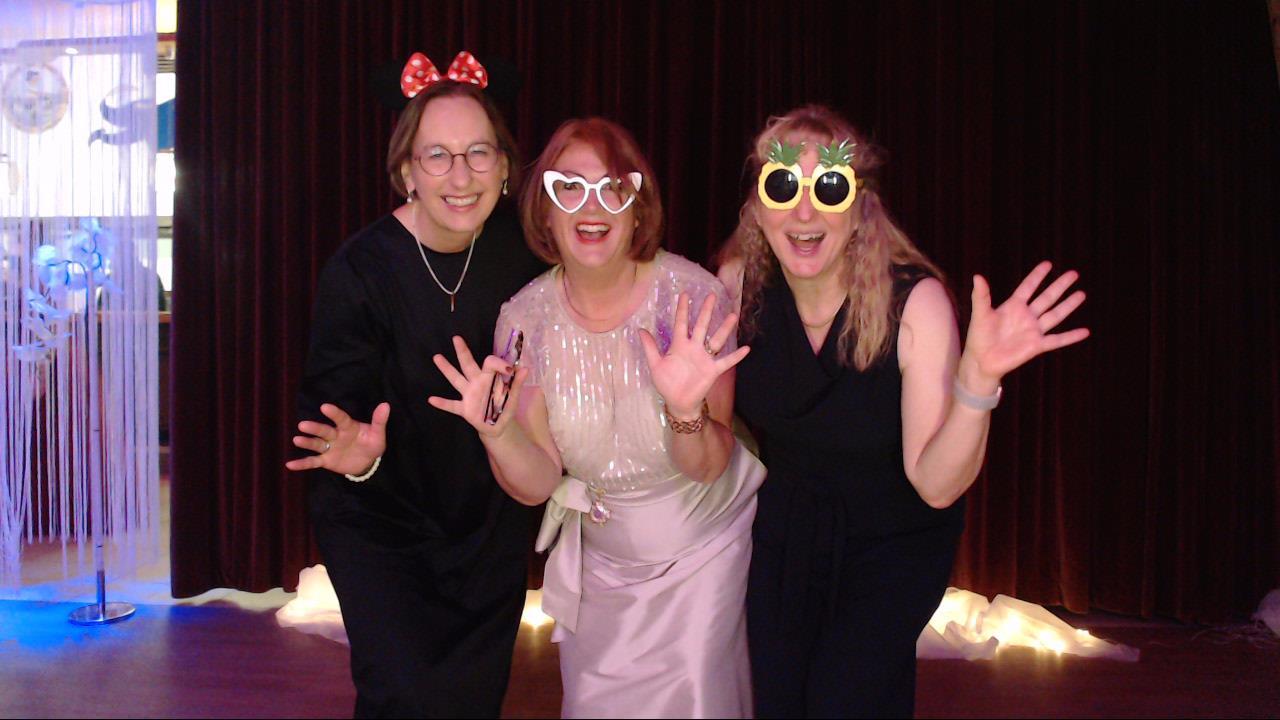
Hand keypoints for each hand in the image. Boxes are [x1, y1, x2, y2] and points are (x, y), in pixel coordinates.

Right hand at [285, 402, 388, 474]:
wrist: (367, 462)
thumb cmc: (371, 443)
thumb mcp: (377, 434)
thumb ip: (379, 421)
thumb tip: (386, 405)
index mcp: (348, 427)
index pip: (340, 419)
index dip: (334, 413)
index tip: (325, 406)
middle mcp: (336, 435)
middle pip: (324, 431)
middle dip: (314, 428)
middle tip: (303, 425)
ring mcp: (329, 448)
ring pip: (317, 444)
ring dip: (307, 442)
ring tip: (296, 439)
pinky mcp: (326, 460)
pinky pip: (313, 462)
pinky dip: (302, 464)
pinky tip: (289, 464)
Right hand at [427, 335, 525, 436]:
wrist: (498, 426)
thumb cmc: (505, 407)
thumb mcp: (513, 396)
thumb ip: (517, 383)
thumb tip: (525, 368)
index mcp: (489, 378)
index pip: (490, 363)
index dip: (499, 363)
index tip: (509, 368)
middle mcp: (476, 382)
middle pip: (468, 364)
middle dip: (463, 352)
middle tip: (456, 338)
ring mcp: (468, 395)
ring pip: (456, 379)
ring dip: (447, 369)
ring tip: (437, 357)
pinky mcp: (464, 409)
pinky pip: (452, 405)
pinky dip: (443, 403)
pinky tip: (431, 399)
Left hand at [639, 293, 749, 417]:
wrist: (678, 402)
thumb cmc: (667, 383)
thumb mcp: (655, 364)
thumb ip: (650, 347)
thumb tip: (640, 329)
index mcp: (678, 345)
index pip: (680, 323)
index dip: (682, 309)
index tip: (684, 293)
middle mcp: (693, 348)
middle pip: (701, 325)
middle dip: (706, 311)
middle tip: (711, 295)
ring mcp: (704, 358)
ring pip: (716, 339)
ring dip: (724, 328)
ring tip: (733, 315)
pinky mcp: (712, 370)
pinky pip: (726, 361)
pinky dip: (736, 356)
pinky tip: (746, 348)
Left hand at [962, 261, 1089, 388]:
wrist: (981, 361)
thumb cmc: (979, 337)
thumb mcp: (980, 314)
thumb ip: (981, 296)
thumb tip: (977, 276)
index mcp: (1013, 307)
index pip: (1028, 287)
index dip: (1037, 276)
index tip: (1048, 264)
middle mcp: (1026, 316)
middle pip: (1047, 298)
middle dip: (1059, 286)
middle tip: (1073, 274)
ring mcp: (1033, 331)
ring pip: (1055, 315)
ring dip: (1068, 305)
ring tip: (1081, 294)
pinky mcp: (1037, 346)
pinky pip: (1057, 340)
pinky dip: (1071, 336)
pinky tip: (1085, 332)